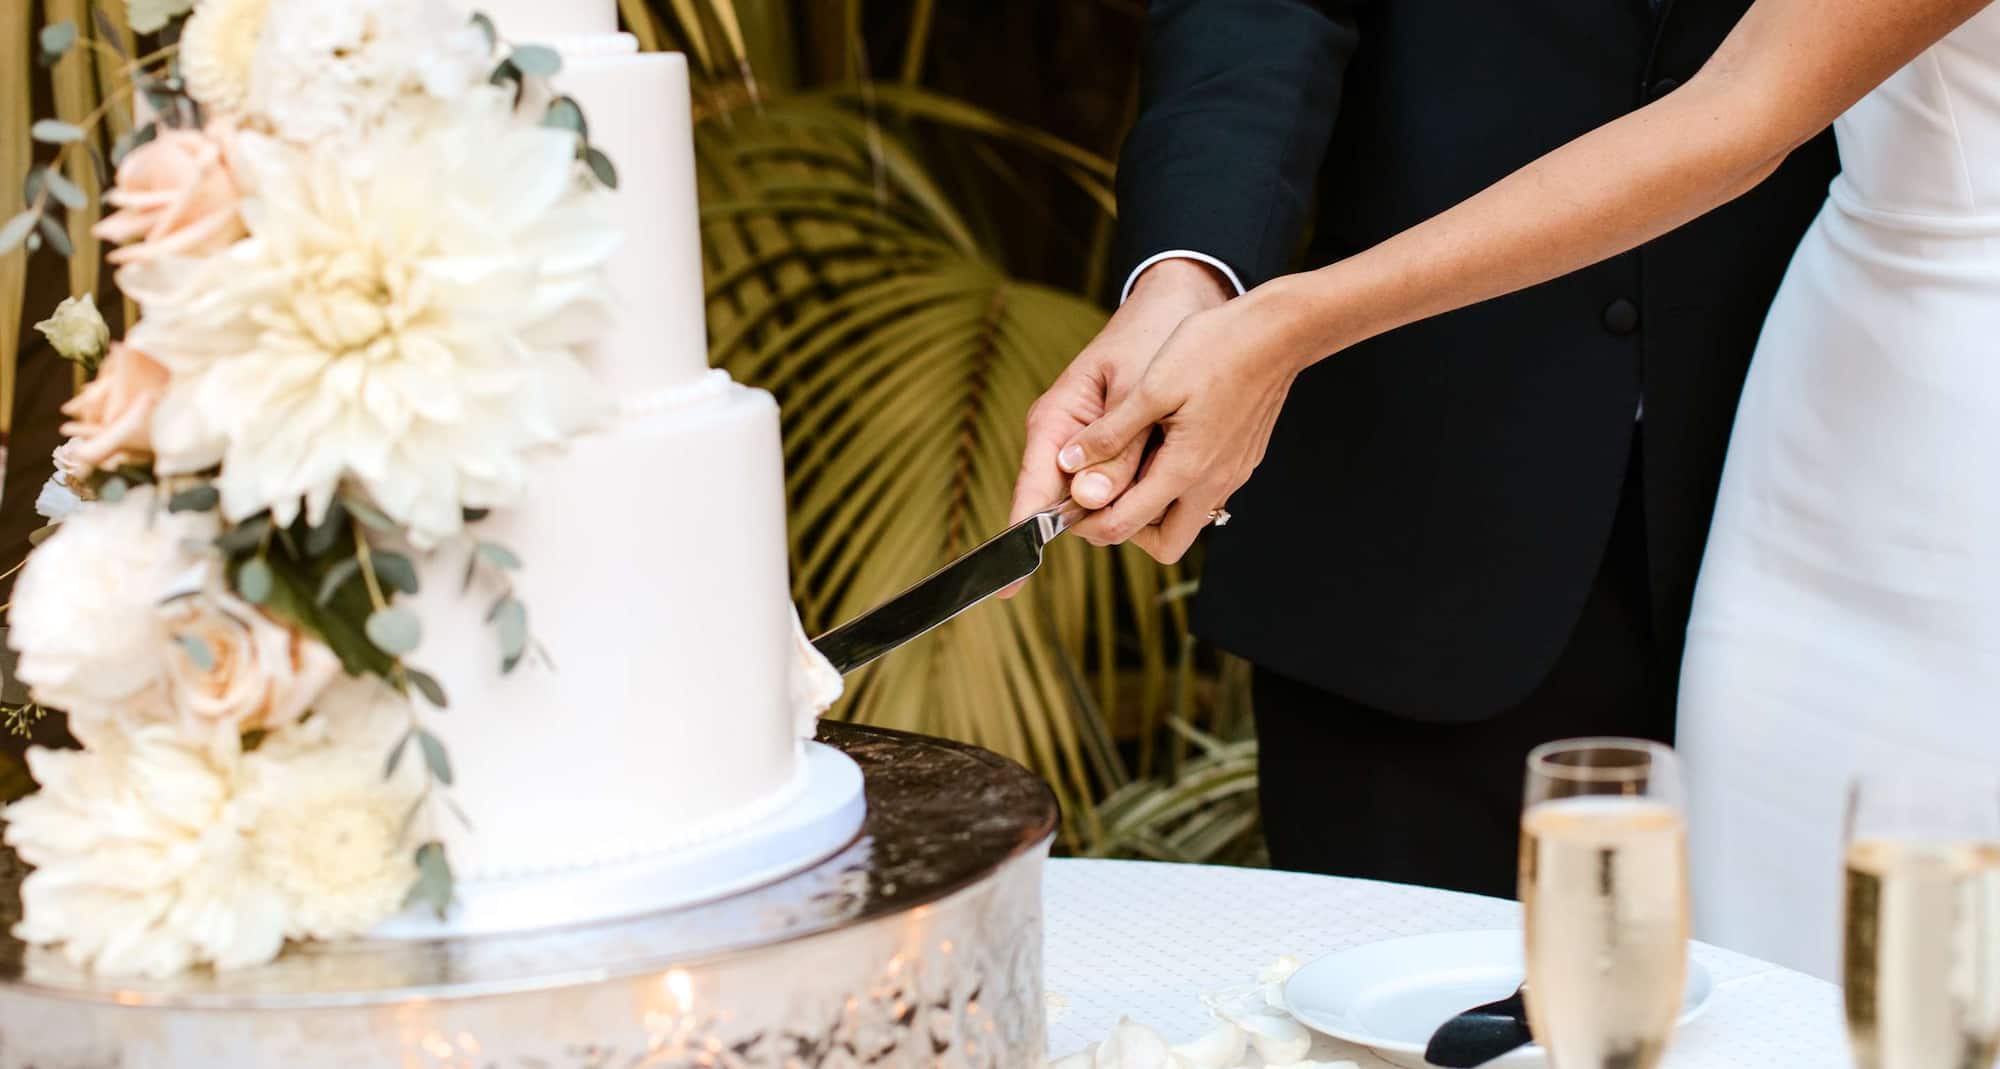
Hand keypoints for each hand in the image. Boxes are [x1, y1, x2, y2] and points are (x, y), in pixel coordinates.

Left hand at [999, 258, 1232, 596]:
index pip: (1125, 526)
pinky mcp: (1242, 461)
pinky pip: (1205, 493)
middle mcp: (1212, 483)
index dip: (1089, 524)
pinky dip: (1179, 486)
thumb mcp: (1151, 386)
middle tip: (1105, 494)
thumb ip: (1111, 432)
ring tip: (1131, 466)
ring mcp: (1232, 474)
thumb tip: (1071, 463)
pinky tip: (1164, 447)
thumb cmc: (1215, 349)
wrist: (1279, 332)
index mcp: (1184, 469)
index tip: (1070, 506)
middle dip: (1128, 528)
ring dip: (1155, 507)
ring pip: (1186, 519)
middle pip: (1164, 543)